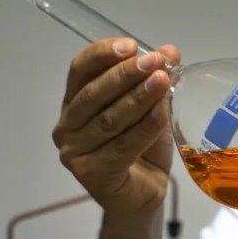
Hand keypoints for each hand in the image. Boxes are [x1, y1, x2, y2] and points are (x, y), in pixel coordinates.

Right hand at [53, 38, 180, 214]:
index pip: (79, 70)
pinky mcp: (91, 174)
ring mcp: (74, 152)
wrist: (143, 193)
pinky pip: (122, 146)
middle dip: (126, 75)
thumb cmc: (141, 146)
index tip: (130, 45)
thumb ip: (153, 80)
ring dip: (138, 98)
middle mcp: (66, 126)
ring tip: (163, 83)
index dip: (102, 54)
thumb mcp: (148, 107)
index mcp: (74, 102)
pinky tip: (162, 113)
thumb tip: (171, 52)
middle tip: (156, 62)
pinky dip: (145, 128)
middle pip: (94, 94)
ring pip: (109, 120)